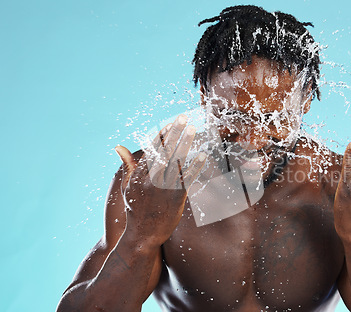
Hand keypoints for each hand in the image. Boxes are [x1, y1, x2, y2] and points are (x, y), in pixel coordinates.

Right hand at [115, 115, 206, 245]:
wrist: (142, 235)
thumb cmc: (135, 209)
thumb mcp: (126, 186)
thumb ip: (127, 165)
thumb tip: (118, 146)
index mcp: (139, 174)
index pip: (152, 149)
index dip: (162, 134)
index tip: (170, 122)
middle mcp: (151, 178)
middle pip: (165, 150)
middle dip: (174, 132)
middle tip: (183, 117)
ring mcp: (164, 187)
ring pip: (177, 161)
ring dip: (185, 143)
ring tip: (193, 129)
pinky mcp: (176, 197)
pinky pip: (188, 178)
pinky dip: (195, 166)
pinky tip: (203, 155)